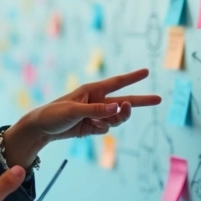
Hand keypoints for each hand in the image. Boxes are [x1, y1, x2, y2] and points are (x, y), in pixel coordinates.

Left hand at [3, 69, 161, 166]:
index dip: (133, 77)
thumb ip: (97, 110)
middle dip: (140, 101)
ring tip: (98, 122)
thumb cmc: (54, 113)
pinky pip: (106, 128)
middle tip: (159, 99)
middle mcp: (97, 100)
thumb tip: (118, 107)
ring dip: (114, 120)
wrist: (41, 128)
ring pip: (116, 117)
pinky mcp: (93, 127)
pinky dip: (101, 129)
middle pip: (124, 101)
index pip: (117, 82)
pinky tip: (89, 129)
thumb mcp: (74, 110)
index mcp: (92, 90)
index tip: (147, 71)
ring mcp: (96, 114)